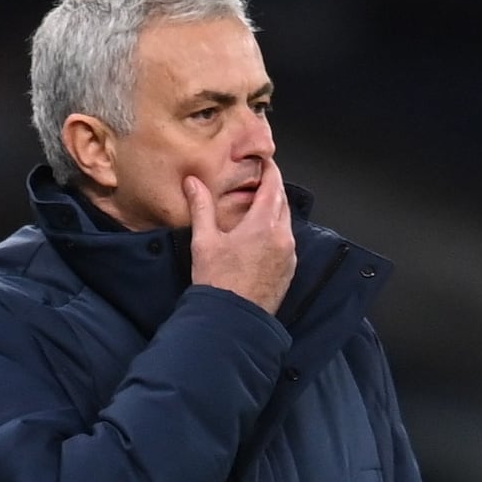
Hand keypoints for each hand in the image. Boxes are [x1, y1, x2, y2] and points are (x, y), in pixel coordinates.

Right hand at [183, 158, 295, 314]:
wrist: (233, 321)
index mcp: (264, 225)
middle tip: (258, 181)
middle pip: (282, 203)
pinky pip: (286, 242)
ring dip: (275, 211)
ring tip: (256, 208)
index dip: (270, 170)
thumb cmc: (217, 282)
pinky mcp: (288, 271)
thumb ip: (201, 207)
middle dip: (272, 189)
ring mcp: (289, 255)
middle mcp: (283, 237)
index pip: (273, 186)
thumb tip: (192, 182)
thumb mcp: (204, 241)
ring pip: (286, 222)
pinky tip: (260, 237)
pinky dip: (276, 231)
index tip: (265, 161)